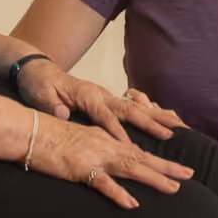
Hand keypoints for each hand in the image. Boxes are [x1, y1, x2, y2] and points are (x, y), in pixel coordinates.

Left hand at [16, 61, 183, 145]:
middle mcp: (101, 94)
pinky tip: (167, 118)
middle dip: (150, 123)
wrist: (37, 70)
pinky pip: (134, 106)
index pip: (104, 115)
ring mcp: (106, 96)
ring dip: (158, 116)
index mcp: (86, 94)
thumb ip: (52, 105)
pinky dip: (152, 112)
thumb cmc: (38, 85)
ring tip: (180, 126)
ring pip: (136, 107)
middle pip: (129, 110)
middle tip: (170, 135)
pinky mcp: (108, 100)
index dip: (117, 131)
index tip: (130, 147)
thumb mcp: (39, 94)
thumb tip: (63, 114)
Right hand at [26, 111, 191, 208]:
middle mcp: (105, 145)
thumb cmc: (50, 137)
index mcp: (105, 138)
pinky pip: (103, 183)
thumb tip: (111, 158)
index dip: (159, 157)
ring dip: (154, 177)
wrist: (29, 132)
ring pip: (131, 167)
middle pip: (142, 156)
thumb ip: (96, 147)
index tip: (177, 165)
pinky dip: (119, 194)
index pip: (137, 148)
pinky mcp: (80, 168)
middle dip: (167, 166)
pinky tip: (133, 204)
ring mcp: (94, 156)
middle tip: (190, 174)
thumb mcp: (79, 139)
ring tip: (174, 188)